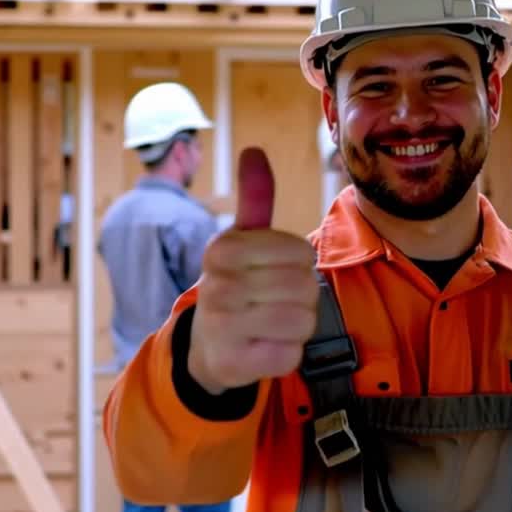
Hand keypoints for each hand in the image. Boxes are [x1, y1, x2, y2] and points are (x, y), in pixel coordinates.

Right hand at [187, 147, 319, 394]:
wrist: (207, 345)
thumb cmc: (236, 284)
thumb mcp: (242, 240)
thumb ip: (255, 198)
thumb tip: (253, 150)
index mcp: (224, 248)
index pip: (301, 251)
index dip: (299, 264)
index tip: (273, 271)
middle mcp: (218, 284)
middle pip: (305, 287)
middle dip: (301, 296)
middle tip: (273, 301)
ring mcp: (224, 326)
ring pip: (303, 321)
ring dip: (297, 325)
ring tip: (270, 323)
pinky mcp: (235, 362)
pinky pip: (291, 354)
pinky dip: (287, 353)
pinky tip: (265, 347)